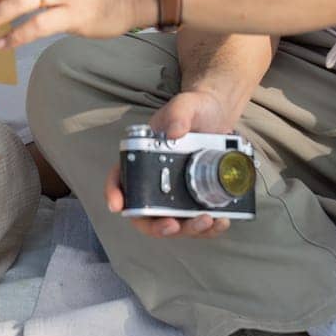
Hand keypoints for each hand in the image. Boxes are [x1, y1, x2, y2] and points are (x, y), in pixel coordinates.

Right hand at [105, 90, 238, 239]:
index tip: (117, 205)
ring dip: (187, 230)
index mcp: (142, 158)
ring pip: (172, 222)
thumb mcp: (186, 105)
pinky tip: (221, 221)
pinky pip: (196, 221)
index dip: (114, 193)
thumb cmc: (196, 110)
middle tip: (173, 225)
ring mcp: (174, 194)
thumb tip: (173, 132)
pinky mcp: (194, 200)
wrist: (219, 118)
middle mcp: (154, 181)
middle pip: (145, 213)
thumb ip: (179, 114)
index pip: (120, 178)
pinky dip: (208, 227)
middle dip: (157, 226)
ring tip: (207, 221)